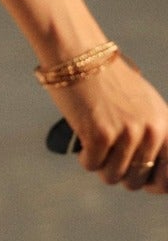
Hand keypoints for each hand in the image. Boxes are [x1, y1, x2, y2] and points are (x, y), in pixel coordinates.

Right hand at [47, 53, 167, 192]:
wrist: (81, 56)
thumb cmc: (109, 83)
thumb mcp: (145, 107)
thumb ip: (154, 136)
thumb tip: (152, 180)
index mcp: (166, 125)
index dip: (153, 184)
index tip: (139, 179)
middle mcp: (152, 131)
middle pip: (135, 181)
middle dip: (118, 172)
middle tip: (108, 151)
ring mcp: (127, 133)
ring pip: (111, 177)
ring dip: (99, 164)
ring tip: (96, 141)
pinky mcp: (101, 134)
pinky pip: (91, 165)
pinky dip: (84, 156)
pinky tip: (84, 135)